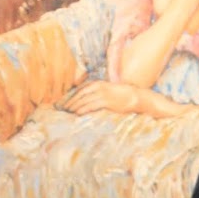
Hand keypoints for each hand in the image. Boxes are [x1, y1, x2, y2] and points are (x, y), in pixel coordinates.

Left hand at [60, 80, 194, 117]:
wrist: (136, 97)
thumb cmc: (122, 96)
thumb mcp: (108, 91)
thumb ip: (98, 95)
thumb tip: (87, 102)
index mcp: (98, 84)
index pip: (80, 90)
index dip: (70, 97)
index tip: (63, 104)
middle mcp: (98, 87)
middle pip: (79, 95)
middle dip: (69, 102)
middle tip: (61, 109)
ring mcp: (102, 94)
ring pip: (83, 100)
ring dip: (74, 107)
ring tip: (67, 113)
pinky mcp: (106, 101)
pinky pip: (91, 105)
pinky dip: (82, 109)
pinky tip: (77, 114)